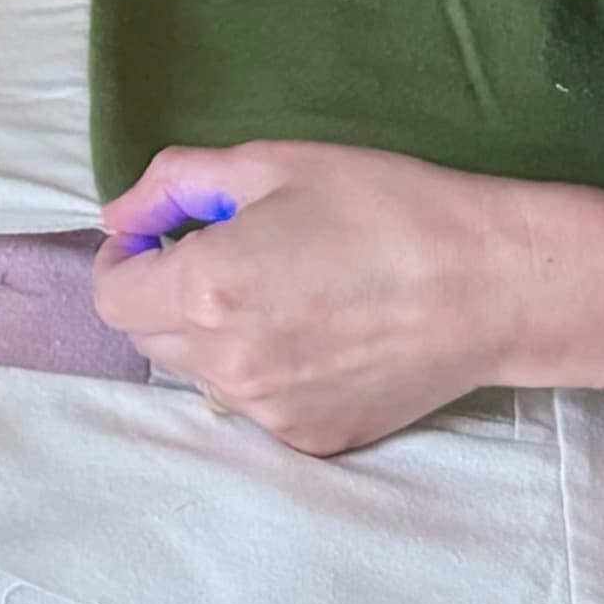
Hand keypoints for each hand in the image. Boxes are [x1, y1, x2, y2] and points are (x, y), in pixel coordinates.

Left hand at [90, 141, 544, 452]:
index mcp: (208, 289)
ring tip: (283, 293)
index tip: (161, 238)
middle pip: (149, 340)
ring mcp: (270, 411)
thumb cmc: (385, 208)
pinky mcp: (312, 440)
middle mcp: (228, 364)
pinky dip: (265, 371)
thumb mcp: (273, 164)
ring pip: (201, 376)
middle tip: (227, 255)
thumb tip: (119, 216)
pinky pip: (257, 404)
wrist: (490, 284)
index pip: (113, 297)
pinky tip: (319, 335)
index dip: (126, 260)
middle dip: (165, 297)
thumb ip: (176, 184)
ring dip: (214, 336)